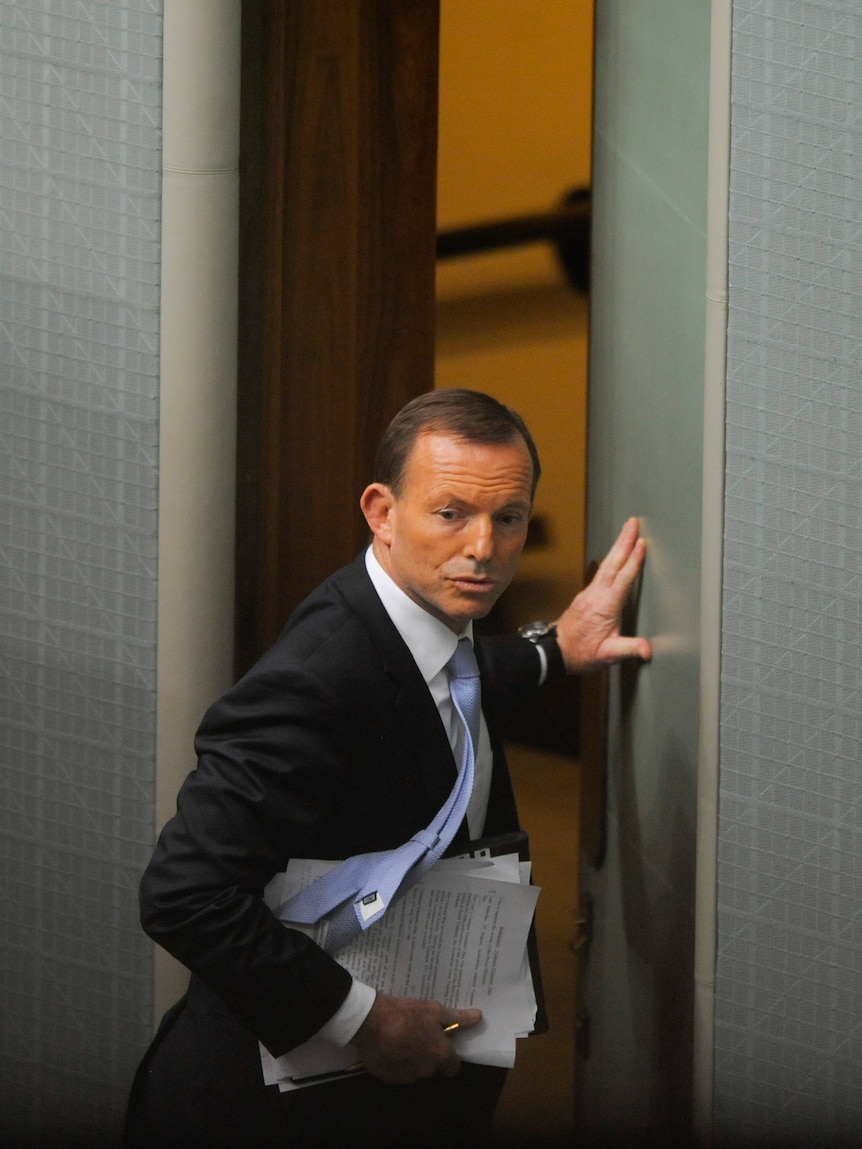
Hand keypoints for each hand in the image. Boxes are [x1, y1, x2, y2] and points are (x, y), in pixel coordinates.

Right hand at [351, 994, 480, 1084]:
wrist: (371, 1022)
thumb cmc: (406, 1013)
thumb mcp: (433, 1010)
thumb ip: (457, 1017)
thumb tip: (478, 1017)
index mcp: (440, 1054)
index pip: (453, 1067)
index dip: (449, 1057)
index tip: (441, 1044)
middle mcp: (426, 1070)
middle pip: (433, 1067)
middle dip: (428, 1055)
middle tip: (418, 1035)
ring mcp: (406, 1077)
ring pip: (414, 1071)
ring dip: (411, 1059)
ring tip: (400, 1039)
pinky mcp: (388, 1078)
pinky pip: (396, 1072)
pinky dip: (395, 1063)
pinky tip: (387, 1047)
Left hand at [555, 517, 651, 673]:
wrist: (556, 652)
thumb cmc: (582, 653)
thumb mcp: (607, 655)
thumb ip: (628, 649)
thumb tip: (648, 650)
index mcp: (605, 606)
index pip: (622, 579)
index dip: (633, 561)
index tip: (642, 544)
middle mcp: (596, 595)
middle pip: (613, 563)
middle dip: (624, 542)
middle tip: (633, 523)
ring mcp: (590, 593)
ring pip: (606, 564)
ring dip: (617, 546)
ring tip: (627, 530)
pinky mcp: (586, 595)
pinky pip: (601, 571)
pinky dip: (611, 558)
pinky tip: (615, 554)